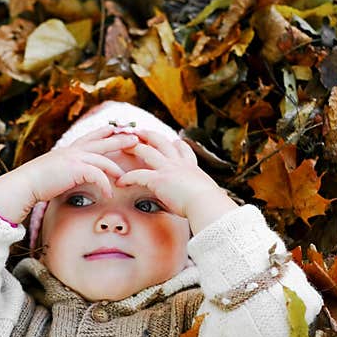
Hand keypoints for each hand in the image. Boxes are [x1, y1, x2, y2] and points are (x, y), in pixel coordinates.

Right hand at [0, 127, 137, 223]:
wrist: (26, 184)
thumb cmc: (37, 182)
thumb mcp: (54, 172)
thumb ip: (66, 170)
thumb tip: (70, 177)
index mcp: (69, 150)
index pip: (90, 136)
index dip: (104, 132)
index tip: (116, 129)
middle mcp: (73, 150)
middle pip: (102, 141)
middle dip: (120, 139)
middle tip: (136, 137)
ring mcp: (75, 158)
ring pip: (103, 159)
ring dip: (116, 168)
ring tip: (126, 176)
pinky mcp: (76, 169)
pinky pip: (97, 175)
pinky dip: (105, 185)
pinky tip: (108, 194)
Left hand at [115, 129, 236, 232]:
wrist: (206, 203)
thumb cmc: (210, 203)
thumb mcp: (209, 193)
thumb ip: (205, 193)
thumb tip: (217, 200)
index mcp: (191, 167)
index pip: (183, 150)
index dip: (177, 144)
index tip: (173, 141)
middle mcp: (178, 164)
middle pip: (161, 142)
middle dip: (149, 135)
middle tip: (138, 132)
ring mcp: (168, 169)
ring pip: (146, 151)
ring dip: (133, 147)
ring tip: (122, 147)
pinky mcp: (158, 179)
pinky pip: (137, 175)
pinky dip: (127, 178)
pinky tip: (120, 182)